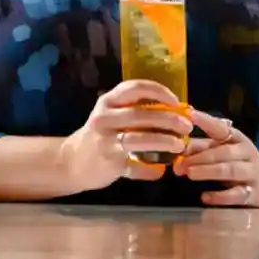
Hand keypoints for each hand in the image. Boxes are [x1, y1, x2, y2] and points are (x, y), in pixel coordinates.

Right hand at [56, 80, 193, 192]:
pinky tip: (161, 170)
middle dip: (168, 119)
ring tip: (180, 145)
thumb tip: (177, 118)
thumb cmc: (100, 137)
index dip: (158, 92)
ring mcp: (105, 138)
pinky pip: (134, 163)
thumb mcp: (113, 118)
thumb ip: (139, 116)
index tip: (177, 102)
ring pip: (139, 138)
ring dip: (163, 141)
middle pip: (141, 114)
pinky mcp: (108, 159)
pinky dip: (150, 168)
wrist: (71, 162)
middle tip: (187, 126)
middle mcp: (105, 116)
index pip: (135, 88)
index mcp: (108, 101)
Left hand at [174, 109, 258, 207]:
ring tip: (190, 173)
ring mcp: (251, 173)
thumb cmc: (238, 163)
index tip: (190, 114)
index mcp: (236, 138)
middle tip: (180, 162)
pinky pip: (237, 194)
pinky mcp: (253, 193)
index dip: (206, 121)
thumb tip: (174, 147)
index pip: (221, 128)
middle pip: (224, 152)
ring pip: (231, 170)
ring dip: (209, 171)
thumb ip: (198, 148)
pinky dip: (221, 196)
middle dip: (201, 156)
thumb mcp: (222, 151)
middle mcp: (246, 153)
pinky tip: (205, 197)